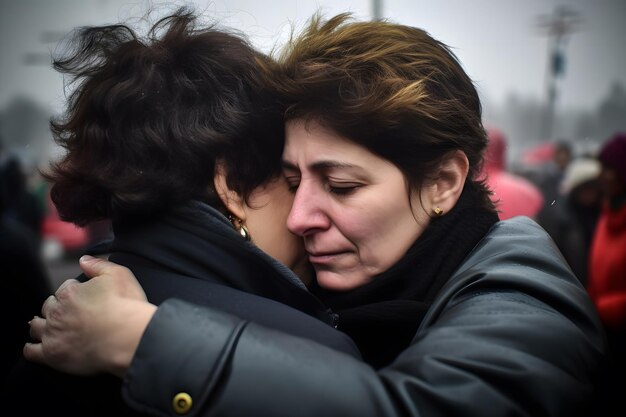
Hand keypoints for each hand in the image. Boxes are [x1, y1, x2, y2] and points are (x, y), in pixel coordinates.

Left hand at [24, 255, 156, 376]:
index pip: (65, 289)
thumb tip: (83, 260)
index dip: (75, 291)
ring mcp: (53, 334)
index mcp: (70, 293)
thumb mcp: (118, 275)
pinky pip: (31, 352)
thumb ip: (98, 265)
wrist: (129, 337)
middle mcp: (57, 312)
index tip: (84, 297)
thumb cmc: (126, 306)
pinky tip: (36, 347)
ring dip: (41, 324)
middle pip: (49, 306)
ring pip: (36, 326)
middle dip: (56, 307)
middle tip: (69, 313)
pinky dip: (31, 348)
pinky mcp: (53, 354)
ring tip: (49, 326)